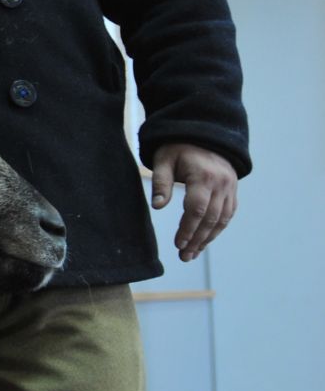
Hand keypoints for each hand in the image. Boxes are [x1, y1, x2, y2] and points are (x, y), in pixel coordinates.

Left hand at [150, 144, 238, 261]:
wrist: (204, 134)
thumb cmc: (179, 148)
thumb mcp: (164, 160)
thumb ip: (160, 182)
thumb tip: (157, 206)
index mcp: (203, 175)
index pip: (197, 209)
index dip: (187, 229)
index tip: (178, 244)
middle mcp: (221, 183)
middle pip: (210, 218)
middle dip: (197, 240)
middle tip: (184, 256)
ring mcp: (230, 187)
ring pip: (221, 219)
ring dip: (207, 239)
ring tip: (192, 254)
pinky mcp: (232, 190)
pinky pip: (228, 214)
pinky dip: (217, 230)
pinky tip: (205, 240)